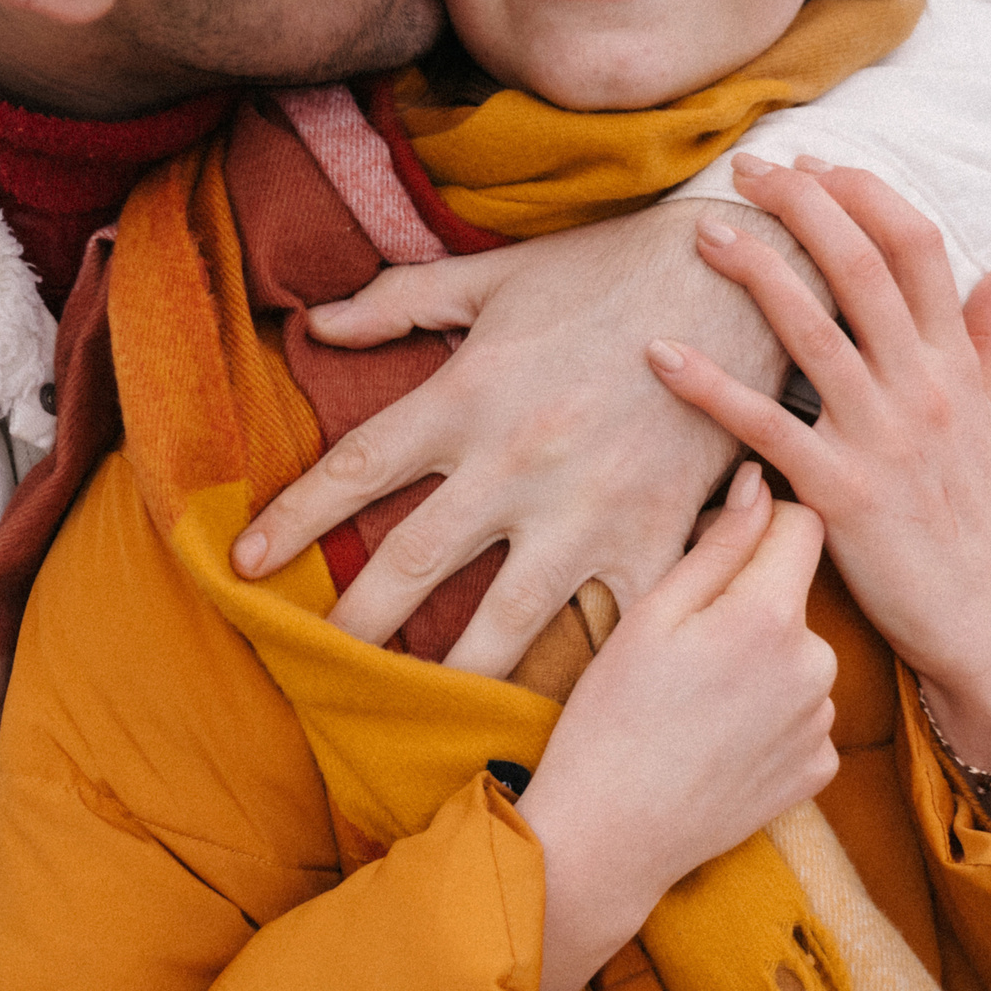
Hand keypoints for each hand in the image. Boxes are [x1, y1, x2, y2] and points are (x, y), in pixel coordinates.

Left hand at [231, 198, 815, 676]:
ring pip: (503, 621)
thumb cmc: (610, 273)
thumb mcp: (495, 276)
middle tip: (313, 667)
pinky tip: (553, 717)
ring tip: (413, 716)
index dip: (292, 521)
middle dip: (354, 624)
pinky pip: (612, 624)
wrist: (746, 284)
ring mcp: (587, 511)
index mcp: (466, 395)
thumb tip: (314, 321)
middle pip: (411, 563)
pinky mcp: (656, 538)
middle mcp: (515, 463)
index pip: (354, 470)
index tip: (245, 568)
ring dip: (451, 675)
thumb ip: (400, 301)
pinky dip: (582, 672)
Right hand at [515, 464, 836, 990]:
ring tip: (694, 701)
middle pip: (795, 596)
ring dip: (761, 662)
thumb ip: (718, 544)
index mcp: (770, 615)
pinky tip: (716, 740)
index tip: (714, 548)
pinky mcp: (819, 771)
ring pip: (798, 656)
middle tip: (682, 644)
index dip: (758, 523)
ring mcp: (821, 723)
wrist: (611, 836)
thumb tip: (761, 484)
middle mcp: (816, 665)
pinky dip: (769, 718)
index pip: (802, 523)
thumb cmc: (611, 719)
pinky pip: (802, 715)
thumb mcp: (650, 616)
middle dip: (750, 602)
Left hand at [645, 157, 990, 783]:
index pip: (918, 247)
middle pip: (863, 268)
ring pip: (814, 331)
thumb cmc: (972, 513)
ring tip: (704, 234)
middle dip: (804, 206)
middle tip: (749, 168)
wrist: (981, 617)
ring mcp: (882, 438)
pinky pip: (766, 427)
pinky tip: (661, 354)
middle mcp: (923, 388)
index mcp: (955, 363)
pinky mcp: (840, 492)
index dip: (865, 195)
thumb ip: (990, 335)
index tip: (816, 164)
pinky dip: (711, 386)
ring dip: (756, 272)